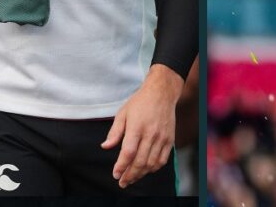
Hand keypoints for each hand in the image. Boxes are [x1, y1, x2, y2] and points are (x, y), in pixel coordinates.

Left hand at [102, 65, 183, 187]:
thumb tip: (105, 147)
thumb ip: (114, 132)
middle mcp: (151, 134)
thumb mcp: (123, 113)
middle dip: (130, 175)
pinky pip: (162, 160)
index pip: (128, 152)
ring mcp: (162, 138)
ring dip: (141, 174)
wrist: (162, 93)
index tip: (115, 174)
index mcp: (136, 127)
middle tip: (122, 182)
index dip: (121, 166)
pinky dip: (153, 168)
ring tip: (132, 178)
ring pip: (151, 164)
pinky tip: (145, 170)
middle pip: (140, 162)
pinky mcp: (170, 140)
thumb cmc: (140, 102)